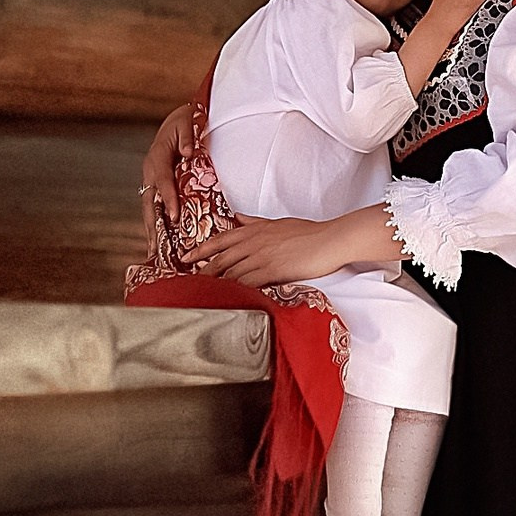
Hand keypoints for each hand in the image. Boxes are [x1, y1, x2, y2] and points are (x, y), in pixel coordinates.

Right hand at [139, 102, 195, 242]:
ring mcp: (151, 180)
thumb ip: (187, 137)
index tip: (176, 217)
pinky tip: (160, 242)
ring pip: (149, 208)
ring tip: (154, 253)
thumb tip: (188, 152)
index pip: (162, 181)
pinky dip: (157, 224)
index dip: (168, 199)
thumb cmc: (186, 121)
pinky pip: (155, 208)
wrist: (180, 120)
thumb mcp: (188, 122)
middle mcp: (150, 171)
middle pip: (149, 201)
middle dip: (153, 225)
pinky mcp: (156, 187)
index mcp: (157, 157)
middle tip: (157, 247)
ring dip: (151, 230)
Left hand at [193, 213, 342, 288]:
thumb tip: (237, 217)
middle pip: (221, 258)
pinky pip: (247, 282)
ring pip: (230, 272)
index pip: (221, 239)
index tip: (186, 256)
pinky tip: (226, 298)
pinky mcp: (271, 270)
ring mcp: (261, 256)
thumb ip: (255, 222)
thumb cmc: (308, 232)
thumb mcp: (278, 222)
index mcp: (254, 230)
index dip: (201, 248)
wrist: (329, 240)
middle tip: (188, 282)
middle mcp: (254, 242)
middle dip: (202, 270)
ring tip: (202, 294)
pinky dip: (234, 291)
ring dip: (215, 284)